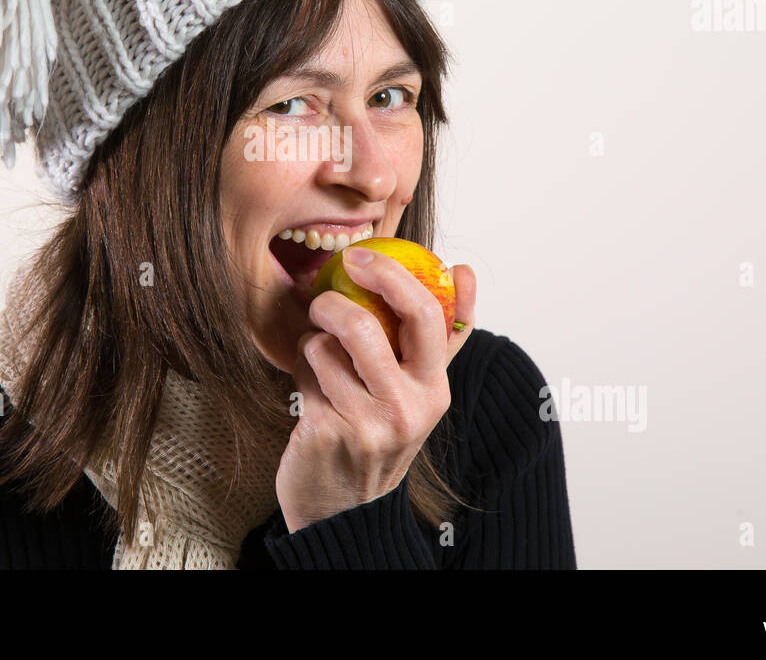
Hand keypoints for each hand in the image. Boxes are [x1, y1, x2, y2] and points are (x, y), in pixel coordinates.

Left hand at [275, 251, 476, 532]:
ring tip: (322, 362)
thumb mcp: (417, 390)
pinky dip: (301, 373)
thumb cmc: (380, 433)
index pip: (430, 314)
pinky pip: (303, 373)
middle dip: (337, 299)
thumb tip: (463, 270)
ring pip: (325, 346)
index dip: (395, 274)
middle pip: (367, 324)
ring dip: (314, 344)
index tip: (366, 254)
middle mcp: (408, 407)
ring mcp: (368, 422)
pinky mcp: (327, 433)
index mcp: (435, 388)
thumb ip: (440, 336)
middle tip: (327, 291)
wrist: (344, 511)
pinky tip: (310, 395)